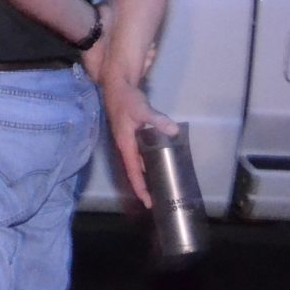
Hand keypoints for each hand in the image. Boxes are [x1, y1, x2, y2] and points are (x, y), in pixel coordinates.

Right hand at [99, 74, 174, 207]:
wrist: (116, 86)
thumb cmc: (126, 100)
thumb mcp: (142, 109)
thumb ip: (157, 120)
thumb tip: (173, 131)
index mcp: (126, 145)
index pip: (133, 172)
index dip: (140, 188)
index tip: (148, 202)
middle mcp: (126, 147)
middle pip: (135, 172)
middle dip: (145, 187)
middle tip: (158, 199)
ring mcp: (129, 142)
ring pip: (138, 164)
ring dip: (147, 176)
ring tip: (159, 187)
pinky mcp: (133, 136)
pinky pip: (141, 155)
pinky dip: (150, 163)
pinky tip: (160, 163)